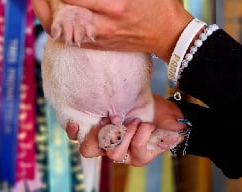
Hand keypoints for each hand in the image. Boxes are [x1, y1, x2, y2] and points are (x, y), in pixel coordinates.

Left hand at [32, 0, 192, 61]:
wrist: (169, 35)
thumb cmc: (163, 2)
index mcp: (115, 5)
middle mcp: (103, 25)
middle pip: (58, 16)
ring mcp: (100, 38)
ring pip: (58, 31)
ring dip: (44, 12)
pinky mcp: (100, 45)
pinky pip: (69, 40)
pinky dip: (56, 26)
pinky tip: (54, 13)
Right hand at [66, 95, 185, 165]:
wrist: (168, 112)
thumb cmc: (143, 102)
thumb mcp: (124, 95)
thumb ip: (108, 95)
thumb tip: (92, 84)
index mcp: (100, 128)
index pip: (77, 134)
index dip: (72, 130)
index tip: (74, 120)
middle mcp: (108, 143)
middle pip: (88, 150)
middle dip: (96, 136)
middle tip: (108, 121)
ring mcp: (123, 153)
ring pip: (113, 154)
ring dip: (125, 135)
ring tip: (136, 121)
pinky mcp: (139, 157)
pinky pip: (136, 151)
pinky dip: (141, 135)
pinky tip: (147, 125)